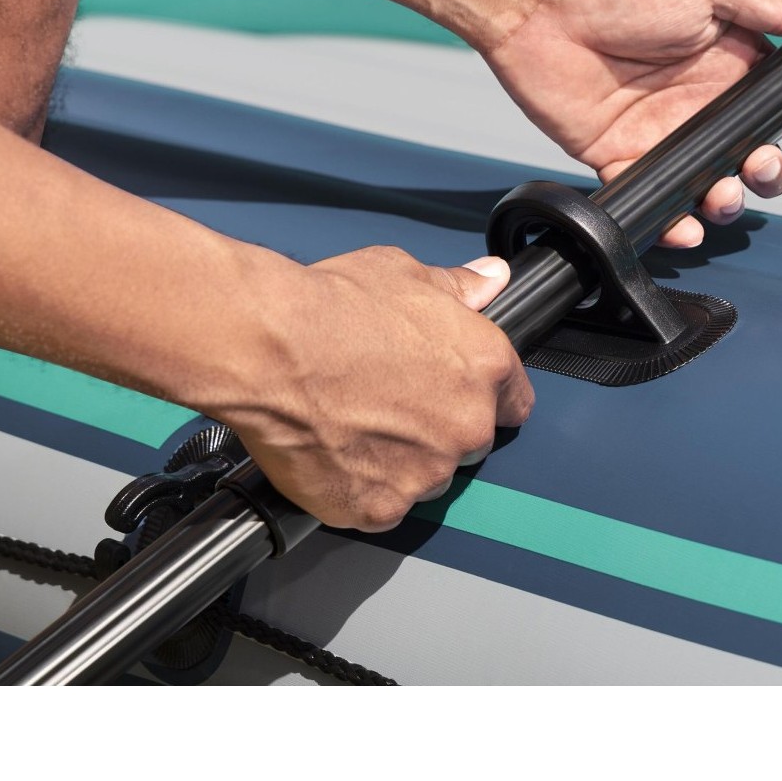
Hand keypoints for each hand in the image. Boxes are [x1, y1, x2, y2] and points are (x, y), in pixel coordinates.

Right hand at [219, 247, 533, 531]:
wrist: (268, 351)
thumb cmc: (330, 310)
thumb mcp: (404, 272)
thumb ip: (457, 287)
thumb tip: (489, 280)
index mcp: (484, 367)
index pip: (514, 400)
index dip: (485, 396)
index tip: (459, 393)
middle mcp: (465, 426)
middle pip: (468, 442)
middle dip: (438, 428)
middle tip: (389, 402)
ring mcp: (424, 473)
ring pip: (425, 478)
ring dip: (401, 462)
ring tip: (354, 425)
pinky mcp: (378, 507)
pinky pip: (380, 508)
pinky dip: (361, 490)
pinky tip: (335, 454)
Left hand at [481, 0, 781, 245]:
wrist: (541, 3)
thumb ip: (771, 4)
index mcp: (729, 56)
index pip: (780, 100)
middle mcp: (700, 98)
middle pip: (752, 151)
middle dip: (769, 170)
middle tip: (761, 164)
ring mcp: (660, 131)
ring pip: (709, 182)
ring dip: (727, 200)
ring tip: (722, 194)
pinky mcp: (618, 155)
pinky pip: (653, 199)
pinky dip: (673, 222)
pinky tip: (685, 225)